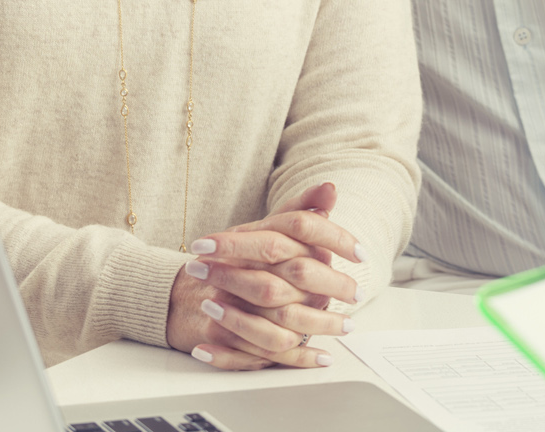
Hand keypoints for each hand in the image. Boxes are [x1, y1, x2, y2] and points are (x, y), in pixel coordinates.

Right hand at [167, 182, 366, 369]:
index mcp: (258, 235)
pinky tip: (319, 356)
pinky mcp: (221, 332)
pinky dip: (295, 357)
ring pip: (283, 314)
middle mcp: (243, 264)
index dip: (335, 237)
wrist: (183, 289)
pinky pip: (262, 350)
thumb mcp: (266, 228)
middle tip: (356, 294)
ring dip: (320, 324)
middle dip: (334, 285)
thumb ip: (300, 209)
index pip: (301, 226)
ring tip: (345, 327)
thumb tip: (330, 188)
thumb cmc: (235, 257)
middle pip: (297, 272)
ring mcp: (229, 300)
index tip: (361, 254)